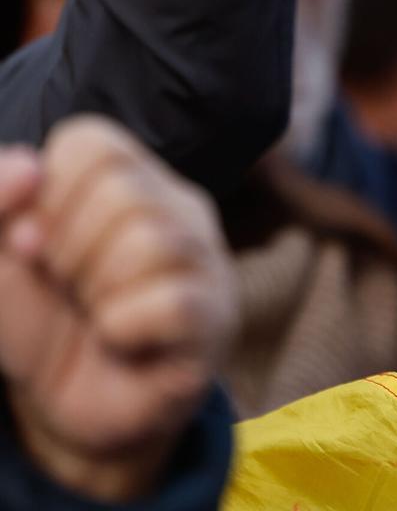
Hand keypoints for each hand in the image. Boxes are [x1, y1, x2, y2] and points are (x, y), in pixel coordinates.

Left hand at [0, 117, 236, 501]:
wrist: (76, 411)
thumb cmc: (46, 325)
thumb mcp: (0, 266)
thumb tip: (26, 166)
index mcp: (133, 181)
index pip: (93, 143)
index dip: (48, 193)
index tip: (38, 242)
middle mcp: (181, 210)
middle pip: (122, 190)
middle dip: (69, 249)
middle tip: (73, 287)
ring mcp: (208, 262)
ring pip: (151, 241)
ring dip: (97, 291)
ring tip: (99, 314)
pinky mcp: (216, 319)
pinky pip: (171, 303)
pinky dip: (124, 328)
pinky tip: (122, 340)